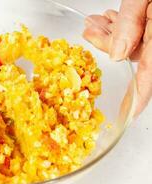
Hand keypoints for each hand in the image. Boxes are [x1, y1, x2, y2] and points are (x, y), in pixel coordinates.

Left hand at [83, 0, 151, 115]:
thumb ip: (131, 23)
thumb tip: (116, 54)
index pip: (151, 73)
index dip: (140, 95)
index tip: (130, 112)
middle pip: (137, 56)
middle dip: (110, 43)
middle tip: (91, 30)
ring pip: (137, 43)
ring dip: (114, 32)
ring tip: (97, 20)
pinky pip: (141, 32)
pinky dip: (124, 25)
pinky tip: (113, 17)